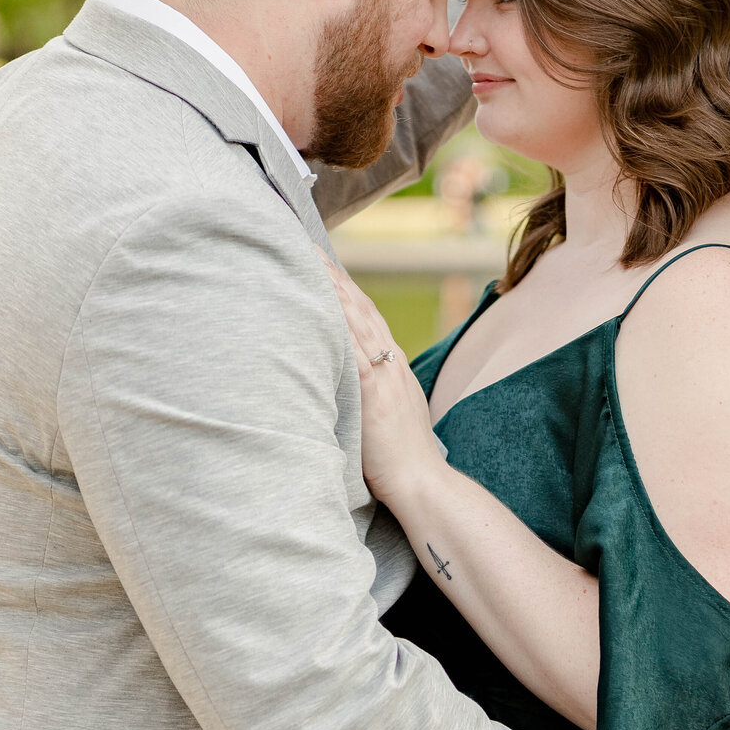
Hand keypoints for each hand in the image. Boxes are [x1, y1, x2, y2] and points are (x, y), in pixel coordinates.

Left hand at [322, 254, 446, 503]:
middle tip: (308, 246)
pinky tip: (320, 304)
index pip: (367, 317)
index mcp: (392, 368)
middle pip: (359, 308)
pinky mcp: (373, 393)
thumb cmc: (402, 460)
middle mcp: (389, 363)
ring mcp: (383, 376)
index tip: (324, 264)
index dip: (345, 288)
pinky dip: (337, 323)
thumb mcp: (389, 416)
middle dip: (333, 275)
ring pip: (355, 320)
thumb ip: (371, 395)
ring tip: (308, 260)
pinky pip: (352, 350)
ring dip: (331, 288)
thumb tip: (348, 387)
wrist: (422, 482)